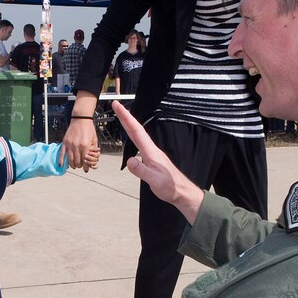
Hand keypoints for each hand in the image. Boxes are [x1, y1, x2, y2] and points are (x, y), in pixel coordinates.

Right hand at [60, 91, 97, 169]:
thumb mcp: (94, 139)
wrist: (81, 119)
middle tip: (81, 166)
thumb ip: (93, 150)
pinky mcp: (65, 142)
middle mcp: (77, 146)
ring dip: (72, 165)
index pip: (85, 161)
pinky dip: (61, 160)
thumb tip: (92, 159)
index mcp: (85, 146)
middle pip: (77, 162)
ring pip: (70, 160)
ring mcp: (70, 144)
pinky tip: (61, 165)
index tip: (86, 170)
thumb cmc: (89, 128)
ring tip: (75, 166)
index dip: (86, 167)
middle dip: (80, 166)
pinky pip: (62, 153)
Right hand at [112, 101, 203, 223]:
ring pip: (137, 135)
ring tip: (121, 116)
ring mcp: (152, 153)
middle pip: (136, 130)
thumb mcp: (155, 181)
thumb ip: (142, 170)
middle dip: (125, 116)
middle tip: (116, 105)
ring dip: (128, 124)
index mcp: (151, 152)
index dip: (126, 118)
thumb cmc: (170, 187)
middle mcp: (151, 150)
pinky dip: (132, 135)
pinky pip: (139, 143)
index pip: (136, 131)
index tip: (118, 106)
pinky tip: (131, 135)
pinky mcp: (151, 158)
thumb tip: (129, 160)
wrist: (182, 192)